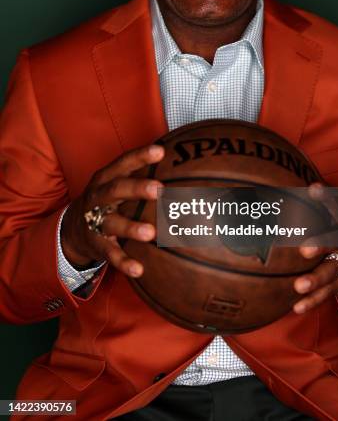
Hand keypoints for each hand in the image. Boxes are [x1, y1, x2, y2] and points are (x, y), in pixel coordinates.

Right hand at [61, 144, 163, 277]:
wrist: (73, 228)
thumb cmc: (108, 200)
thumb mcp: (117, 183)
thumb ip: (140, 173)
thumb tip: (180, 162)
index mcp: (106, 178)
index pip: (123, 163)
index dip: (140, 157)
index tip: (160, 152)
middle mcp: (98, 197)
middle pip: (116, 189)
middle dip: (137, 188)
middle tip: (159, 189)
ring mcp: (94, 221)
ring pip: (111, 223)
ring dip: (131, 227)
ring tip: (151, 232)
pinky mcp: (96, 244)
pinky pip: (110, 254)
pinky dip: (124, 262)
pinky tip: (139, 269)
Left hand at [292, 183, 337, 313]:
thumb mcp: (337, 211)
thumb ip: (324, 200)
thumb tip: (309, 185)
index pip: (337, 207)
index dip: (327, 199)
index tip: (314, 189)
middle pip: (336, 242)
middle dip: (321, 245)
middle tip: (304, 250)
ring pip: (331, 272)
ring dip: (315, 280)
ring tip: (298, 286)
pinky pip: (327, 293)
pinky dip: (313, 301)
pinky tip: (296, 307)